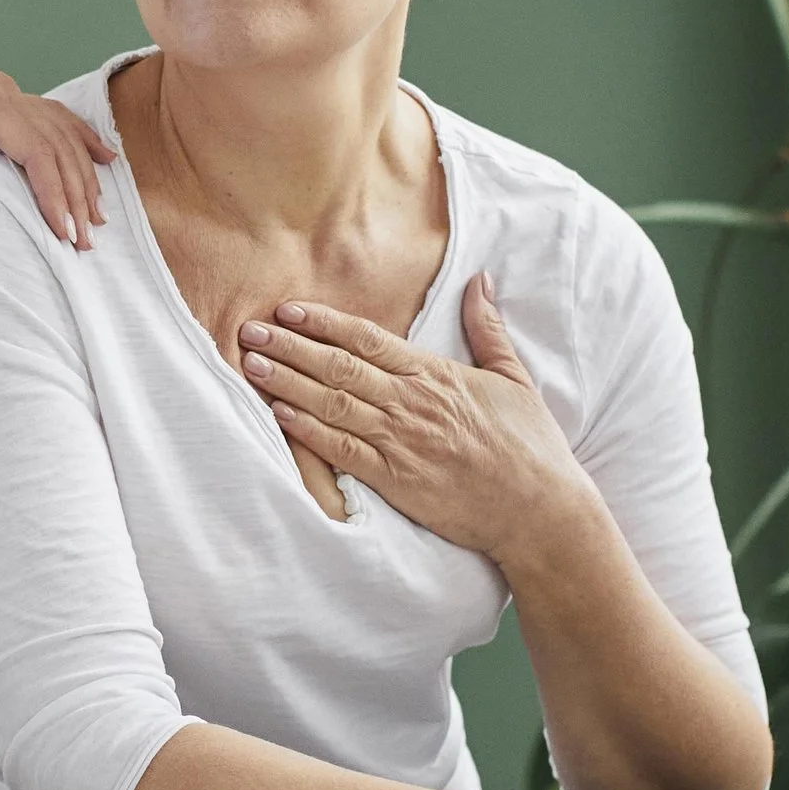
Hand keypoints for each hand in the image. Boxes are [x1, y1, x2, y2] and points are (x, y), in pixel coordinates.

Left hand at [0, 41, 116, 251]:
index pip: (36, 151)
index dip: (54, 192)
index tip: (64, 231)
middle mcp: (7, 94)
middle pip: (57, 145)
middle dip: (75, 193)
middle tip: (86, 239)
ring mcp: (10, 92)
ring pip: (62, 132)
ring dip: (82, 172)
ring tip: (97, 213)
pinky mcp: (6, 95)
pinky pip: (55, 117)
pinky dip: (80, 138)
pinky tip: (102, 156)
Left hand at [238, 272, 589, 563]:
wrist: (540, 510)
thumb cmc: (530, 445)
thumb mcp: (513, 377)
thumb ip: (488, 328)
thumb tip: (480, 280)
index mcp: (435, 374)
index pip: (368, 339)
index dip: (324, 323)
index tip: (288, 309)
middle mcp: (411, 403)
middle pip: (339, 367)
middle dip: (290, 346)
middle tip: (248, 328)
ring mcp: (400, 442)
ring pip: (332, 404)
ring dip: (288, 382)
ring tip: (252, 364)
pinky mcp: (395, 480)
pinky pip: (341, 451)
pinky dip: (307, 432)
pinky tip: (279, 415)